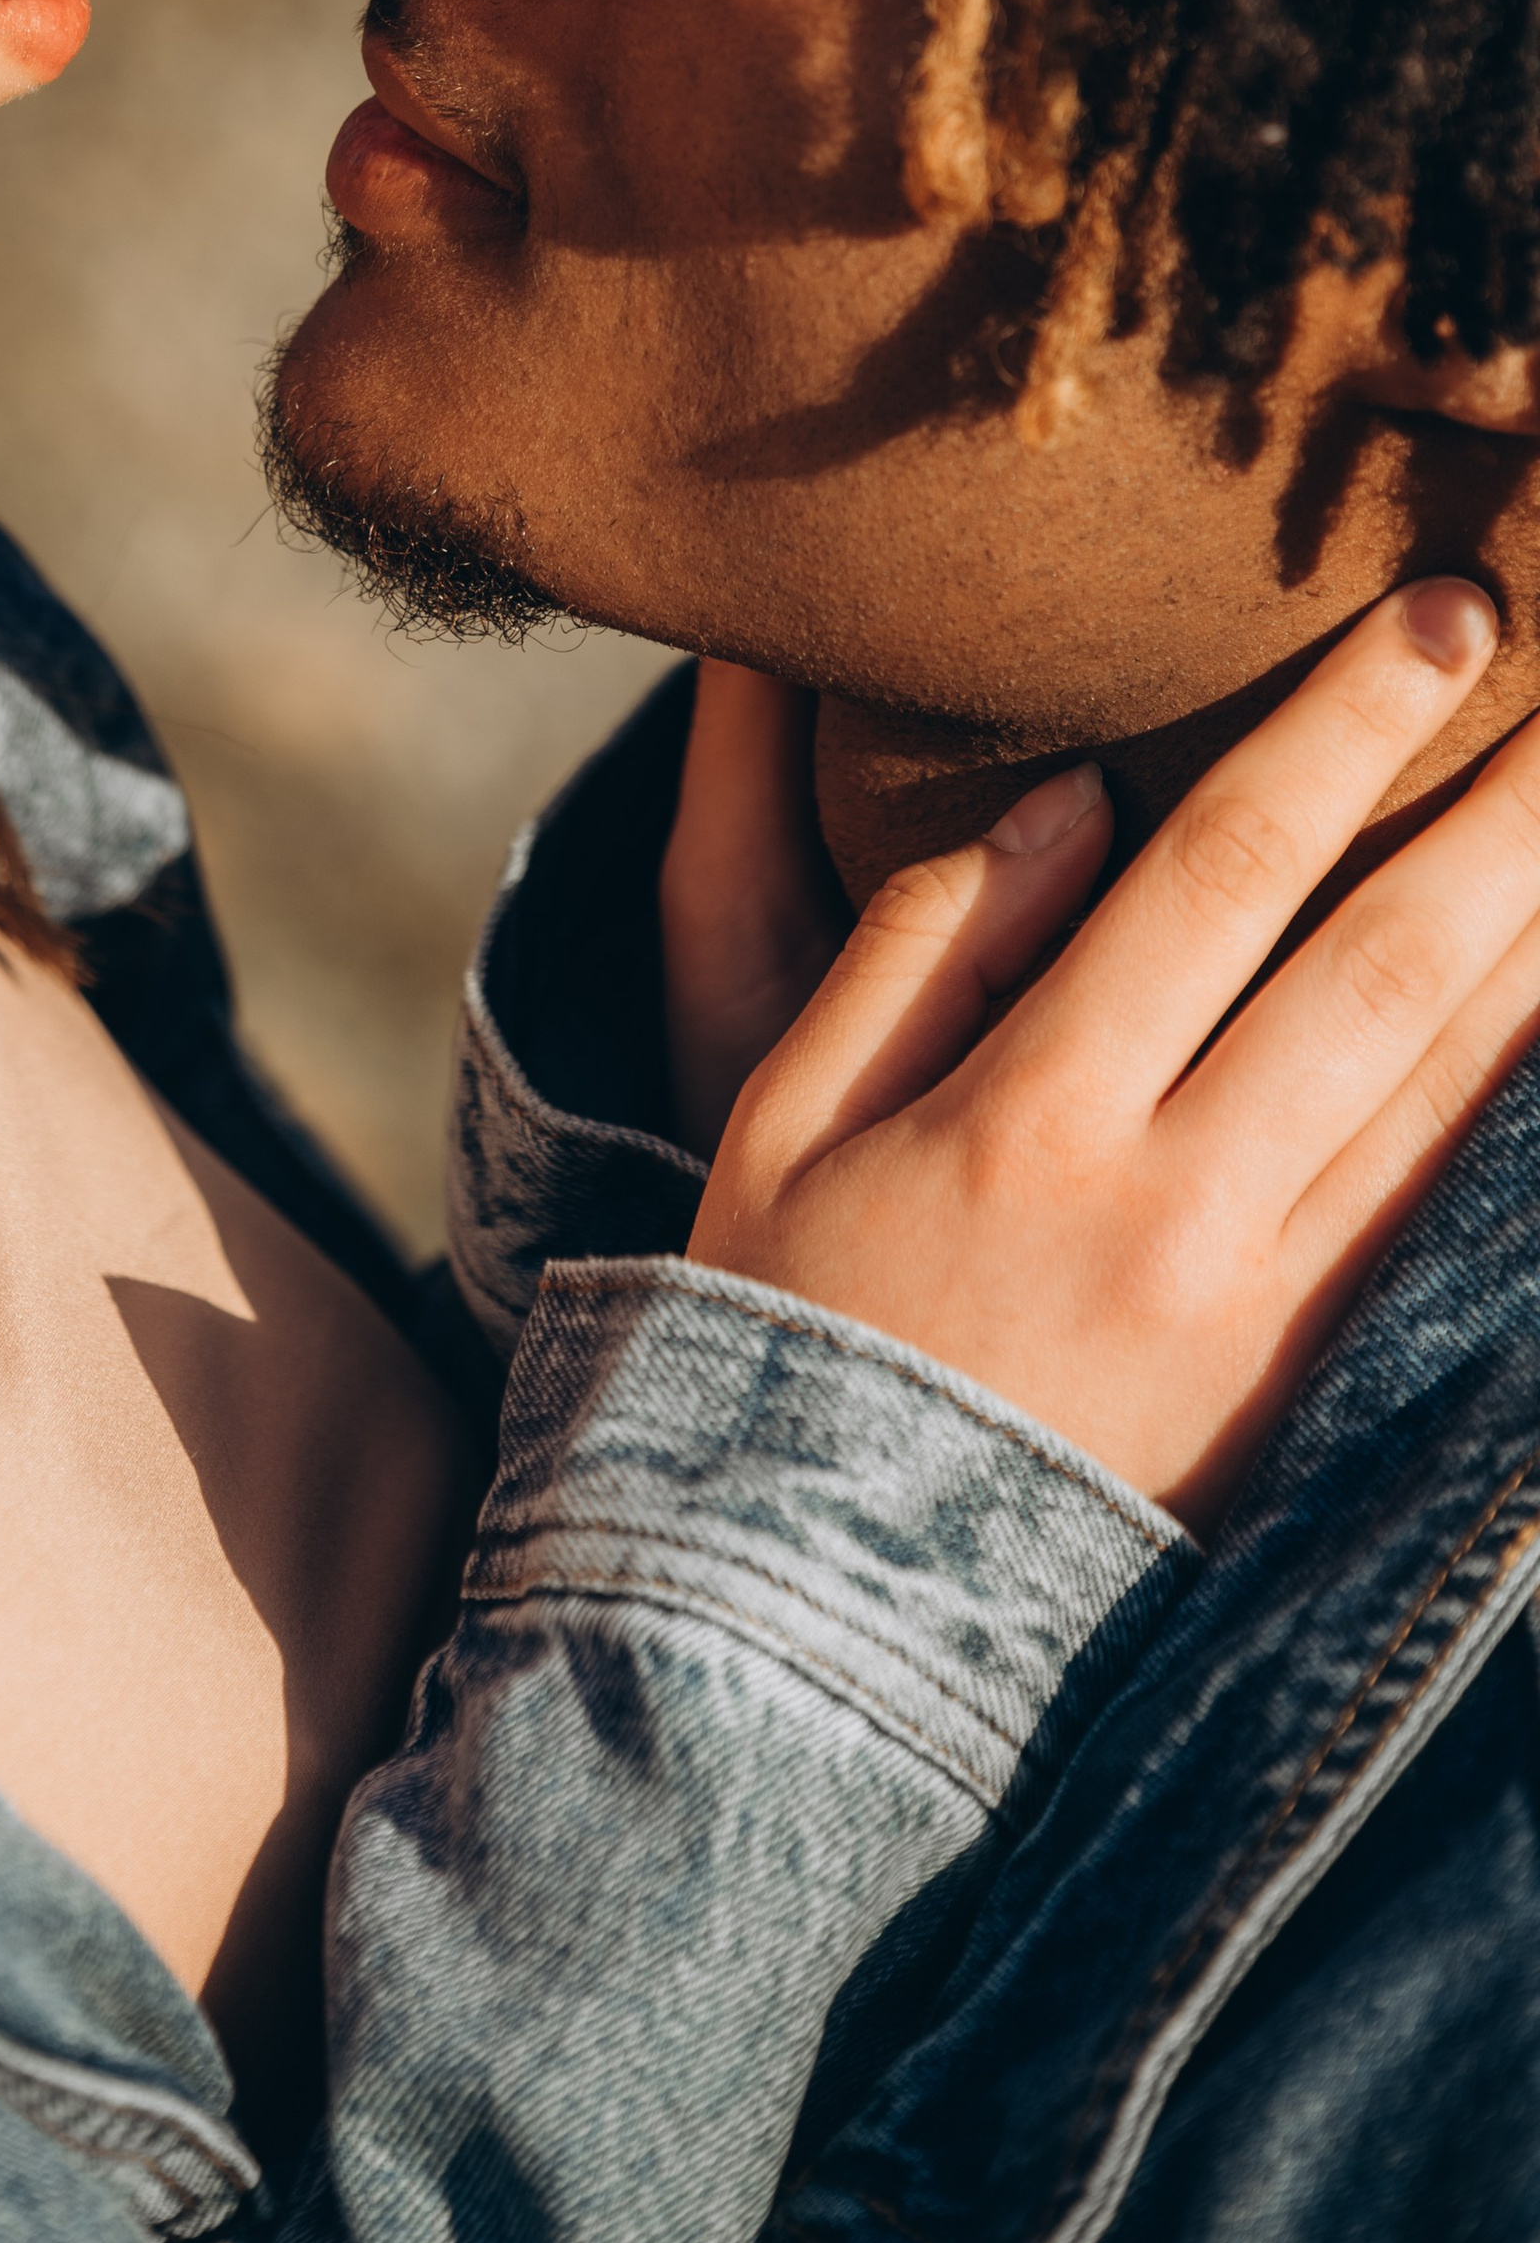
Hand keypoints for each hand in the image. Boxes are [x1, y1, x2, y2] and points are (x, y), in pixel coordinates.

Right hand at [688, 582, 1539, 1525]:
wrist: (824, 1622)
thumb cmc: (785, 1329)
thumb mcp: (778, 1124)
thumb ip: (914, 949)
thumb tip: (1059, 804)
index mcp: (1031, 1116)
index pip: (1224, 875)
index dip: (1342, 732)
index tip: (1435, 620)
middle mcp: (1177, 1204)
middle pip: (1389, 966)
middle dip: (1505, 811)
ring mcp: (1267, 1307)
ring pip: (1453, 1086)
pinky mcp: (1312, 1380)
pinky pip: (1450, 1208)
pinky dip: (1522, 1099)